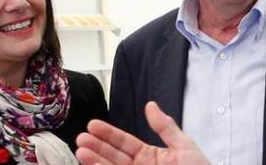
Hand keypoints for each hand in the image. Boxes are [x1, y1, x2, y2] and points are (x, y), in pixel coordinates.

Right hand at [75, 101, 208, 164]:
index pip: (124, 142)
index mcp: (149, 156)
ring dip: (96, 162)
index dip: (108, 134)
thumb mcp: (183, 147)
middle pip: (113, 157)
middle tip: (82, 138)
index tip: (93, 125)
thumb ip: (165, 127)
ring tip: (82, 152)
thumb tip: (150, 105)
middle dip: (97, 148)